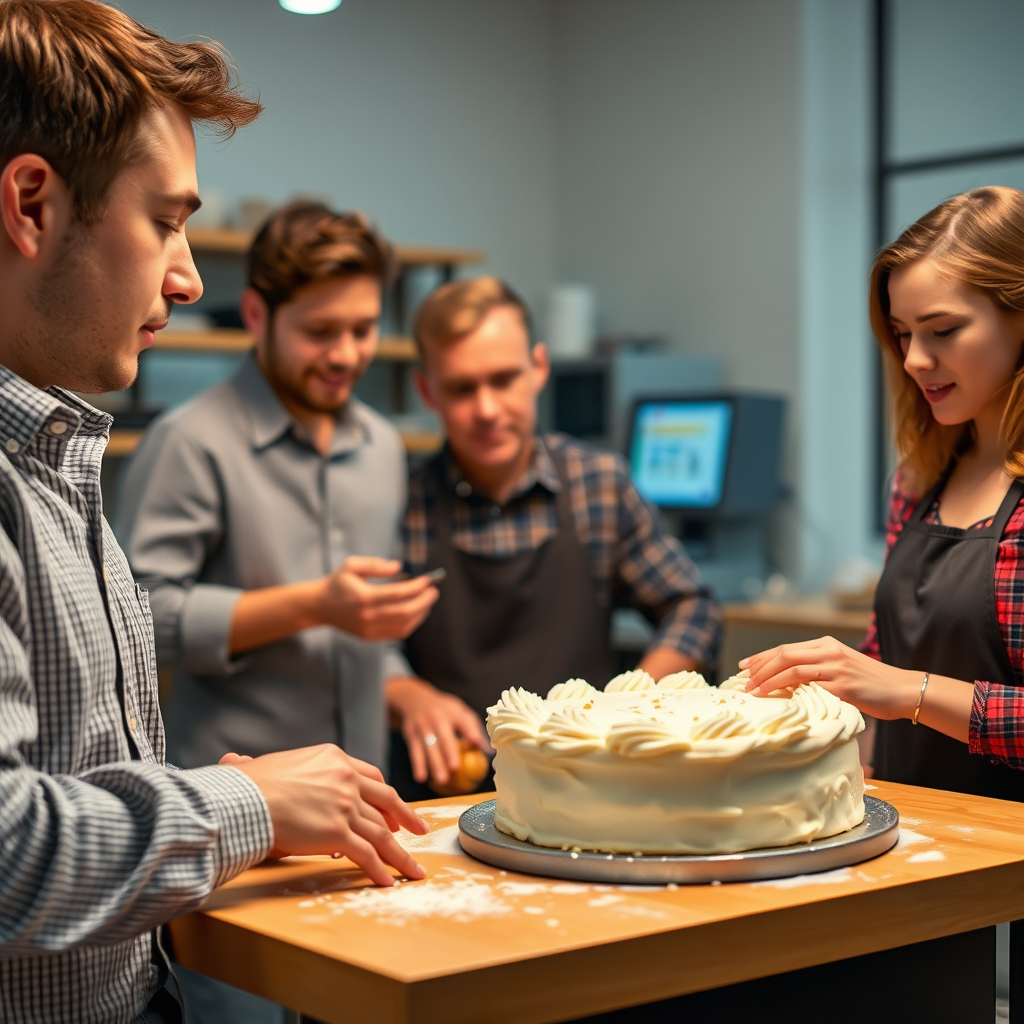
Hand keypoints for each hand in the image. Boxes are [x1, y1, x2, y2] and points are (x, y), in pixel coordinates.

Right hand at [229, 743, 428, 885]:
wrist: (244, 799)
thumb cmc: (248, 784)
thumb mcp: (270, 765)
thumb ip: (271, 769)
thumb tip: (236, 760)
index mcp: (335, 759)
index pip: (372, 777)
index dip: (386, 796)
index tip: (394, 808)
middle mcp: (346, 779)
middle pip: (386, 802)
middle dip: (405, 819)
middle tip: (418, 831)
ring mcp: (345, 805)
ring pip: (382, 833)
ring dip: (400, 855)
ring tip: (414, 869)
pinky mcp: (337, 831)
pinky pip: (366, 854)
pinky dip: (379, 870)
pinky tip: (388, 881)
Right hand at [317, 557, 438, 640]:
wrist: (320, 606)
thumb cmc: (339, 583)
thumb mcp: (352, 565)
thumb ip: (375, 564)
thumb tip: (398, 567)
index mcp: (363, 597)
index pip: (397, 594)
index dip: (416, 587)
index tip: (427, 580)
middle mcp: (367, 616)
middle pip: (404, 612)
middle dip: (424, 602)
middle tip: (433, 591)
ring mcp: (369, 629)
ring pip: (404, 626)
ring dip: (420, 613)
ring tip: (427, 600)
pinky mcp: (370, 637)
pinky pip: (397, 633)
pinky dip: (411, 623)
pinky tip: (416, 612)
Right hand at [386, 676, 491, 784]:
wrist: (414, 699)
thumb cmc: (445, 711)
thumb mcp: (459, 712)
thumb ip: (473, 729)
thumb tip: (490, 752)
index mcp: (454, 712)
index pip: (464, 721)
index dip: (470, 731)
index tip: (476, 744)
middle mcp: (438, 717)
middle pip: (444, 736)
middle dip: (449, 752)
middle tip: (455, 768)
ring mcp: (423, 725)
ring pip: (429, 747)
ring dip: (435, 764)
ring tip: (442, 780)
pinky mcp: (410, 734)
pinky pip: (414, 751)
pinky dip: (417, 765)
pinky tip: (421, 778)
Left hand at [739, 636, 921, 720]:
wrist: (903, 690)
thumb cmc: (870, 684)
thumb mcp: (840, 669)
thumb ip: (817, 670)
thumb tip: (785, 682)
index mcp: (826, 645)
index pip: (785, 648)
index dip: (761, 657)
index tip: (744, 667)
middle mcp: (829, 652)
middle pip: (784, 654)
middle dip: (759, 667)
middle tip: (743, 681)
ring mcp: (836, 667)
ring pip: (792, 667)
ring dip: (768, 680)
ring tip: (753, 691)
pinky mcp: (843, 685)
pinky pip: (809, 684)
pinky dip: (789, 689)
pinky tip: (778, 698)